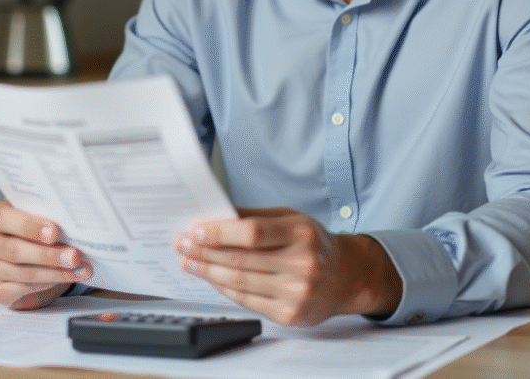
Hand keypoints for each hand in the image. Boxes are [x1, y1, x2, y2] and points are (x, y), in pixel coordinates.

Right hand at [0, 199, 92, 308]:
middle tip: (74, 256)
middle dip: (48, 255)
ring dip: (55, 272)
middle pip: (13, 250)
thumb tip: (72, 224)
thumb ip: (46, 217)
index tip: (54, 232)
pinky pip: (23, 289)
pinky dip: (48, 283)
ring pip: (22, 272)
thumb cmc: (35, 232)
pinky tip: (66, 278)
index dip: (29, 226)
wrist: (28, 260)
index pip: (4, 218)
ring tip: (80, 269)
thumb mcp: (38, 218)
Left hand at [175, 206, 401, 325]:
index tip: (196, 231)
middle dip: (204, 252)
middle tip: (183, 245)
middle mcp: (302, 264)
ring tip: (189, 262)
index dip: (220, 233)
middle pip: (241, 260)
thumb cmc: (314, 244)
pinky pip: (246, 301)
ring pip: (239, 282)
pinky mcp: (290, 314)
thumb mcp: (291, 218)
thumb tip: (215, 215)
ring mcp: (296, 293)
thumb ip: (254, 216)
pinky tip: (211, 279)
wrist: (346, 277)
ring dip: (207, 272)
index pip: (253, 233)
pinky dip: (223, 289)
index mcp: (302, 233)